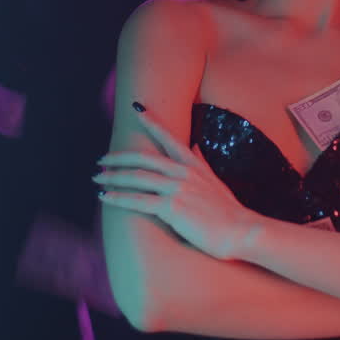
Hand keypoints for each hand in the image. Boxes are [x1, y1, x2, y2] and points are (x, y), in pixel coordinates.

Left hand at [94, 103, 259, 260]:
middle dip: (119, 158)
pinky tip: (104, 196)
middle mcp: (183, 172)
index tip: (136, 108)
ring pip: (137, 177)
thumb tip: (194, 146)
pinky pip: (138, 200)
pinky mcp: (172, 207)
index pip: (169, 137)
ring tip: (97, 178)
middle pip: (143, 158)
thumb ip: (201, 161)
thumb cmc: (229, 211)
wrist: (241, 231)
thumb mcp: (215, 181)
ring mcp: (177, 188)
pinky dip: (118, 197)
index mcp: (193, 164)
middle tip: (101, 160)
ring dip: (113, 177)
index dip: (151, 121)